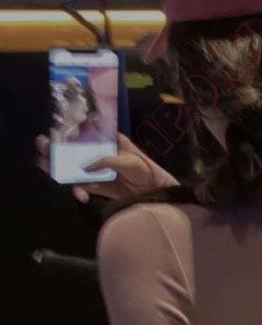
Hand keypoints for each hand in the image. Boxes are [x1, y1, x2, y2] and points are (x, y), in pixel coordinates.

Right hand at [35, 132, 173, 203]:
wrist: (156, 194)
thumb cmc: (147, 171)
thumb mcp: (130, 162)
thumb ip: (107, 162)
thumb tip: (85, 167)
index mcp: (108, 141)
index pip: (86, 132)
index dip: (69, 130)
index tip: (55, 129)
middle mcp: (99, 153)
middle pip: (74, 149)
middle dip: (57, 148)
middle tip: (42, 146)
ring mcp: (97, 170)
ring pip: (74, 167)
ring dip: (59, 168)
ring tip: (43, 164)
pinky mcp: (98, 186)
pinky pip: (82, 186)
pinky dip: (78, 190)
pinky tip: (81, 195)